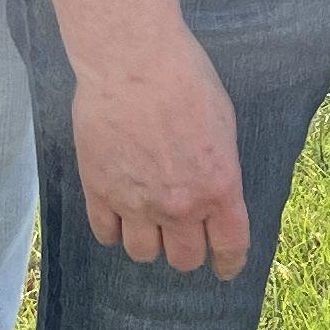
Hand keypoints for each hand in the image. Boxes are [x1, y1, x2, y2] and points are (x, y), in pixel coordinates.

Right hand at [69, 26, 251, 276]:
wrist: (132, 61)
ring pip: (143, 254)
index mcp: (218, 188)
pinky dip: (113, 231)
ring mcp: (136, 202)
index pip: (230, 247)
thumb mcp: (223, 125)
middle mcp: (179, 205)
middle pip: (184, 259)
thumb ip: (219, 170)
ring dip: (149, 243)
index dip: (228, 263)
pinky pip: (105, 233)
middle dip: (187, 251)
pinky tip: (117, 216)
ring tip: (147, 224)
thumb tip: (215, 193)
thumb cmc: (185, 80)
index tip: (224, 268)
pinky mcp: (99, 191)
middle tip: (182, 236)